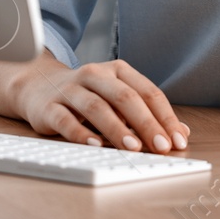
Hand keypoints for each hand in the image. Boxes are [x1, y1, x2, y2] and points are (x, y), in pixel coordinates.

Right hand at [0, 51, 189, 153]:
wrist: (38, 87)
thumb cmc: (87, 97)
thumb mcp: (118, 100)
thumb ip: (148, 115)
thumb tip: (182, 133)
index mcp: (117, 70)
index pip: (147, 91)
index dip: (165, 117)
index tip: (178, 140)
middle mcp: (94, 75)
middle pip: (125, 97)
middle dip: (146, 124)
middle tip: (161, 147)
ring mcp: (70, 89)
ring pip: (97, 107)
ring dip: (117, 129)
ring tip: (133, 148)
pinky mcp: (48, 106)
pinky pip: (66, 120)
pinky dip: (81, 134)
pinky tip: (95, 145)